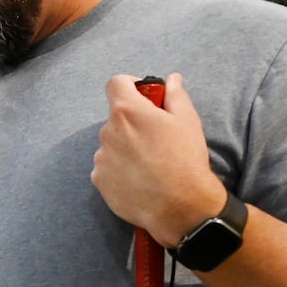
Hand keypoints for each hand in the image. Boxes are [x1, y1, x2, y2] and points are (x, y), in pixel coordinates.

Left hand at [91, 72, 226, 245]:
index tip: (143, 95)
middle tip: (156, 137)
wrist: (180, 206)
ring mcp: (101, 158)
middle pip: (117, 118)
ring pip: (112, 144)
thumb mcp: (187, 120)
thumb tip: (172, 79)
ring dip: (126, 147)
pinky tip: (140, 179)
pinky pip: (107, 167)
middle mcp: (107, 132)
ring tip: (150, 163)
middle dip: (133, 122)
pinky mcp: (99, 180)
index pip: (116, 83)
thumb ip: (175, 94)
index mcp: (127, 111)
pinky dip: (120, 169)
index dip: (130, 85)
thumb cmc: (185, 160)